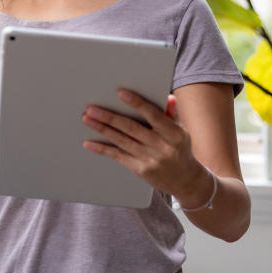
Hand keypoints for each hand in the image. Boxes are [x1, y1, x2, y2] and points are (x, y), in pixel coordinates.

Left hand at [81, 89, 204, 196]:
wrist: (184, 179)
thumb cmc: (179, 149)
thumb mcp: (180, 131)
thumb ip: (171, 114)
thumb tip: (166, 97)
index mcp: (174, 133)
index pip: (154, 115)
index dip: (137, 103)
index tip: (120, 93)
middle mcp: (162, 147)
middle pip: (132, 128)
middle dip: (110, 117)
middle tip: (91, 108)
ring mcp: (150, 159)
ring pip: (122, 141)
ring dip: (102, 129)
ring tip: (87, 119)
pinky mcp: (140, 170)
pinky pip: (118, 156)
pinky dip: (102, 149)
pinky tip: (89, 143)